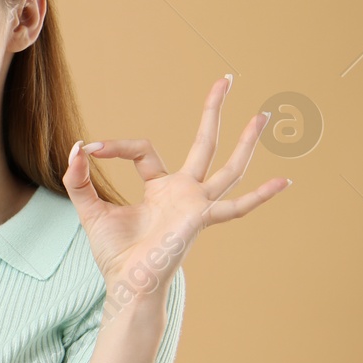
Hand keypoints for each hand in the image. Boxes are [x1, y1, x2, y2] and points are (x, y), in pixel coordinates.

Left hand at [62, 75, 290, 299]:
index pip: (144, 150)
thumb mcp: (91, 210)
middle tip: (226, 78)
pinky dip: (260, 196)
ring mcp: (196, 204)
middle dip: (213, 111)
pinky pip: (236, 207)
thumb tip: (77, 148)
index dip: (116, 146)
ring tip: (263, 114)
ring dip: (245, 141)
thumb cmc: (115, 254)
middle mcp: (183, 192)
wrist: (126, 284)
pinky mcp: (200, 218)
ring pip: (228, 167)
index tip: (91, 148)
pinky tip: (285, 182)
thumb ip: (79, 180)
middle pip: (204, 143)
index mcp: (160, 188)